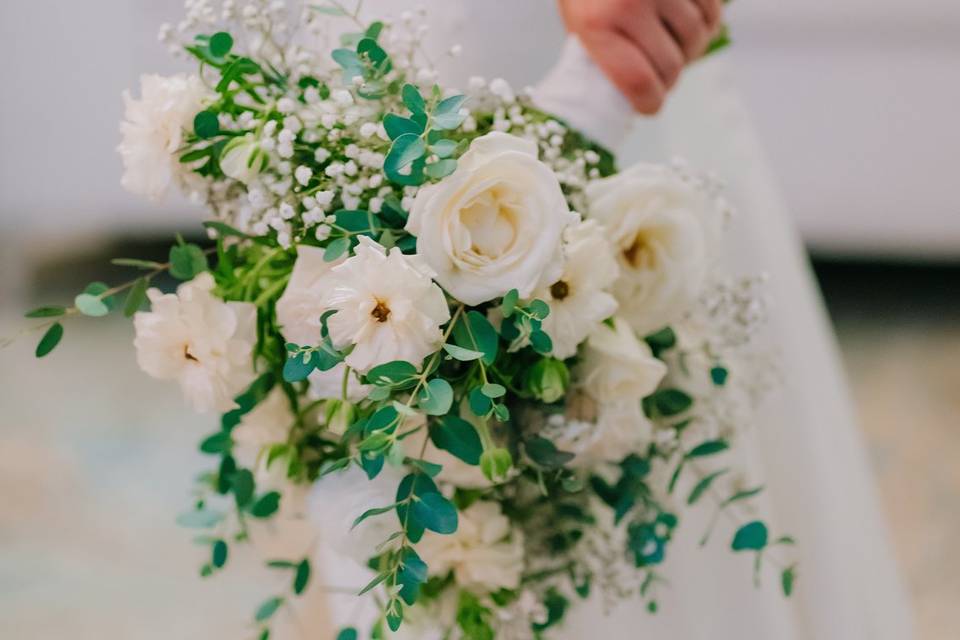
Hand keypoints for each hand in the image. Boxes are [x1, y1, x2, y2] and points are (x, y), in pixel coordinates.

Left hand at [558, 0, 722, 113]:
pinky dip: (705, 24)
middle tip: (660, 77)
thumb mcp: (578, 21)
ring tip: (672, 45)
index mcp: (596, 24)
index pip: (637, 82)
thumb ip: (601, 56)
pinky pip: (712, 13)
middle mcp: (630, 3)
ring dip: (689, 50)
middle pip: (671, 66)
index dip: (650, 103)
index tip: (650, 105)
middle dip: (669, 79)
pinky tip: (686, 22)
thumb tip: (626, 97)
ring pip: (696, 39)